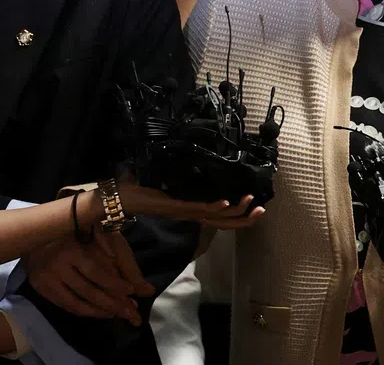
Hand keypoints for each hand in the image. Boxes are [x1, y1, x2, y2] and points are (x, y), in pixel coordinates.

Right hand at [24, 231, 153, 324]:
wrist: (39, 230)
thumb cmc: (78, 231)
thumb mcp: (102, 237)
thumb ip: (124, 262)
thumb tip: (146, 287)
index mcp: (71, 250)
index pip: (96, 273)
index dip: (114, 284)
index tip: (131, 291)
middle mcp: (56, 266)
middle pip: (88, 292)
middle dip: (111, 304)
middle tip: (130, 313)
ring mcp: (45, 279)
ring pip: (76, 304)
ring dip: (99, 312)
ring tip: (117, 314)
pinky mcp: (39, 287)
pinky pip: (65, 305)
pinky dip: (83, 311)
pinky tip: (98, 312)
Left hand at [119, 187, 266, 228]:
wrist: (120, 199)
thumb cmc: (138, 190)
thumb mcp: (163, 181)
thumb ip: (175, 176)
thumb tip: (183, 161)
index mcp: (190, 211)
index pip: (219, 219)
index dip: (238, 217)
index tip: (254, 208)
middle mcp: (191, 215)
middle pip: (224, 223)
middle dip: (245, 219)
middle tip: (263, 211)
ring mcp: (185, 212)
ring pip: (218, 217)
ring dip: (236, 211)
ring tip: (251, 201)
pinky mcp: (177, 208)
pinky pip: (201, 208)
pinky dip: (215, 206)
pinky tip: (227, 201)